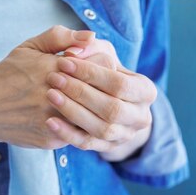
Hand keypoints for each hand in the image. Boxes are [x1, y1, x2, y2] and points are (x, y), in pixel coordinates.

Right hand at [0, 26, 95, 149]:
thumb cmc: (8, 74)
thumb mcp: (29, 48)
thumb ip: (60, 37)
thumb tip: (91, 36)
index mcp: (54, 67)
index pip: (101, 64)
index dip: (102, 65)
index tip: (95, 67)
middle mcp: (55, 94)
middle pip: (101, 90)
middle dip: (101, 87)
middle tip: (97, 86)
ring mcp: (54, 120)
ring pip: (93, 114)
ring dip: (93, 108)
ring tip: (86, 102)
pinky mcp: (51, 139)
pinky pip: (79, 132)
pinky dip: (80, 125)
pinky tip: (73, 117)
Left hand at [44, 44, 157, 159]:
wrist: (104, 99)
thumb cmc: (101, 70)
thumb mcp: (99, 52)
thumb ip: (89, 46)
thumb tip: (77, 48)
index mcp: (145, 91)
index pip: (120, 83)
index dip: (91, 73)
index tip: (63, 61)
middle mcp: (141, 117)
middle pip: (112, 109)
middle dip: (81, 92)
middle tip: (54, 78)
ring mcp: (125, 135)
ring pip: (101, 129)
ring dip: (73, 112)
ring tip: (50, 96)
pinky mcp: (107, 147)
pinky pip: (87, 144)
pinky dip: (68, 134)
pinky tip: (50, 121)